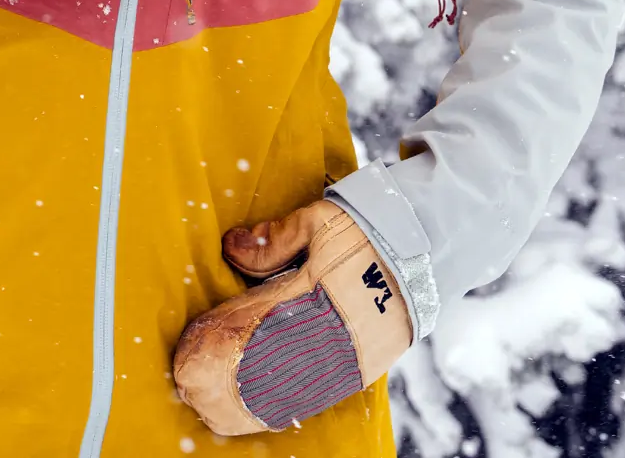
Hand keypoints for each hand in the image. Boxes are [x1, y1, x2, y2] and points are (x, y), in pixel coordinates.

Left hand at [172, 200, 413, 435]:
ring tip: (212, 401)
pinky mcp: (362, 369)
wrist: (435, 247)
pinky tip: (255, 403)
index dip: (220, 337)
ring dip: (249, 396)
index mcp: (318, 296)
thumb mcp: (321, 221)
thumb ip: (274, 238)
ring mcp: (350, 359)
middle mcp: (334, 336)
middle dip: (226, 377)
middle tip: (190, 381)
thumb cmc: (374, 230)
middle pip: (268, 368)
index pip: (255, 324)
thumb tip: (231, 247)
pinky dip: (281, 400)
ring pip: (290, 390)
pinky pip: (315, 394)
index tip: (191, 344)